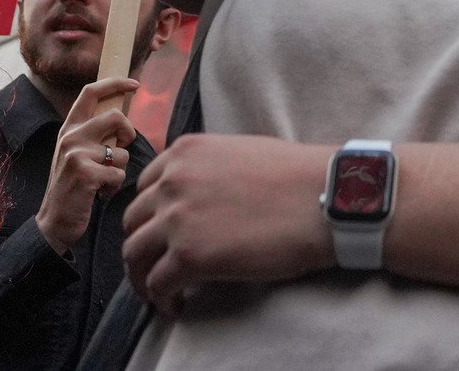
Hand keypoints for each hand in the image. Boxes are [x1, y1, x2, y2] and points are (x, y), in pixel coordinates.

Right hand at [37, 78, 140, 254]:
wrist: (54, 222)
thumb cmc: (73, 186)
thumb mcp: (77, 153)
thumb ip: (94, 135)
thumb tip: (123, 118)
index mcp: (69, 128)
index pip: (90, 92)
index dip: (115, 83)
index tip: (134, 84)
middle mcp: (71, 136)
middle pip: (116, 116)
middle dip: (129, 133)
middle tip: (121, 150)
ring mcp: (77, 154)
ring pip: (122, 152)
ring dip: (120, 170)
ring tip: (103, 181)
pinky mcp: (86, 173)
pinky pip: (119, 173)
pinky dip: (115, 186)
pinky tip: (100, 193)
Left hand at [122, 134, 333, 314]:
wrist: (325, 197)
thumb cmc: (298, 176)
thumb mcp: (241, 152)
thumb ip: (209, 169)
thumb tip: (204, 199)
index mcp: (186, 152)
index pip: (146, 187)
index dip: (151, 215)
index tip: (161, 234)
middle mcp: (173, 181)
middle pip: (133, 221)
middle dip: (142, 245)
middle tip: (156, 265)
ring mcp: (177, 218)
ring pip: (134, 254)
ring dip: (142, 277)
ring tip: (160, 292)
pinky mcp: (189, 256)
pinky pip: (157, 284)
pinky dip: (161, 299)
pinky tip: (177, 306)